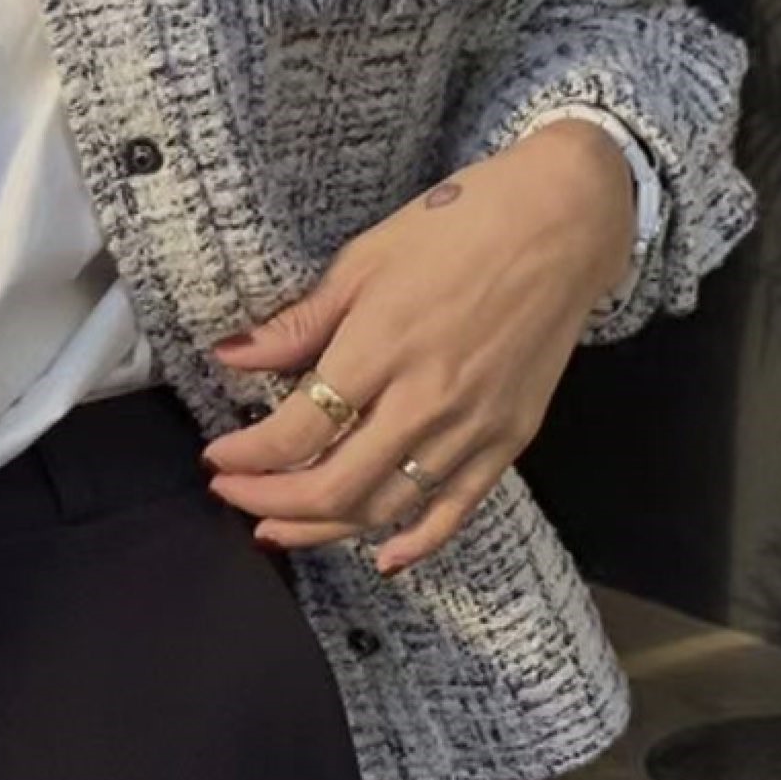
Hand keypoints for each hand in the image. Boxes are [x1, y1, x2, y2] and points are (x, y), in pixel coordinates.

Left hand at [199, 119, 636, 574]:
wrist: (563, 222)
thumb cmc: (457, 226)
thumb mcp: (363, 261)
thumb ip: (299, 323)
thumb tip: (231, 357)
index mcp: (379, 349)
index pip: (296, 431)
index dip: (246, 456)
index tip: (217, 458)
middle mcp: (425, 401)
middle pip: (334, 486)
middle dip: (270, 502)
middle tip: (234, 496)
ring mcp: (472, 426)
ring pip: (386, 507)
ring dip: (325, 529)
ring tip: (280, 529)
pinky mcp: (510, 438)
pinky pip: (456, 508)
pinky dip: (417, 542)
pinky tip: (382, 557)